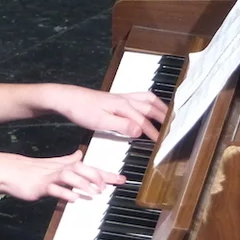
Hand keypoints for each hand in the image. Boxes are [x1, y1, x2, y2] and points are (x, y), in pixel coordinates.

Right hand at [0, 150, 124, 202]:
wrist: (10, 170)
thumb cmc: (33, 170)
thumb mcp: (54, 165)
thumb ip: (68, 161)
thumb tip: (79, 155)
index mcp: (67, 166)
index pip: (91, 168)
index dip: (107, 174)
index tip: (122, 179)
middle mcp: (62, 169)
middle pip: (84, 169)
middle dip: (99, 177)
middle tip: (108, 186)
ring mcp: (51, 177)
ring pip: (71, 177)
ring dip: (84, 185)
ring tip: (95, 193)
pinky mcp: (41, 186)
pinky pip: (55, 190)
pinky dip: (65, 194)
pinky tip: (73, 199)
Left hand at [47, 86, 167, 140]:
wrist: (66, 98)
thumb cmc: (81, 109)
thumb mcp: (100, 122)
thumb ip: (121, 125)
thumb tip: (139, 130)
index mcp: (123, 106)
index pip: (143, 121)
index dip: (154, 133)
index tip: (162, 143)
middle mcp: (124, 99)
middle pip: (150, 105)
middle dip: (163, 115)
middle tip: (173, 126)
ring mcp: (120, 97)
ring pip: (146, 98)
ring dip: (158, 106)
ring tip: (166, 115)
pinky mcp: (115, 98)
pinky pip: (138, 98)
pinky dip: (148, 102)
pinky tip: (146, 108)